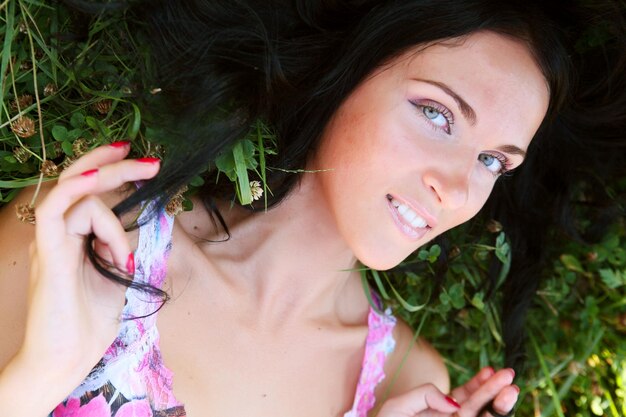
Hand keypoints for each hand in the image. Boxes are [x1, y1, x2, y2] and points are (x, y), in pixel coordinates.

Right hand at [8, 143, 159, 407]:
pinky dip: (80, 191)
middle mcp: (59, 233)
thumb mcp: (118, 279)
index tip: (146, 168)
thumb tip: (134, 234)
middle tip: (145, 156)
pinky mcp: (48, 251)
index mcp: (73, 239)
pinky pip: (57, 209)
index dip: (115, 177)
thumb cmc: (91, 324)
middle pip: (78, 181)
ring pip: (75, 191)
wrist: (66, 359)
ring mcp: (50, 240)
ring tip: (141, 174)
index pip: (89, 195)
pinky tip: (101, 183)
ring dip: (110, 181)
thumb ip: (121, 251)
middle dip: (112, 162)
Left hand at [377, 367, 518, 416]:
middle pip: (479, 406)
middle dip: (494, 391)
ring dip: (499, 406)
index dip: (479, 384)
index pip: (466, 396)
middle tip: (509, 376)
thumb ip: (424, 395)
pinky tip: (497, 409)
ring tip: (511, 390)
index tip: (491, 370)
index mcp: (440, 411)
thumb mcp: (399, 405)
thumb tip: (453, 402)